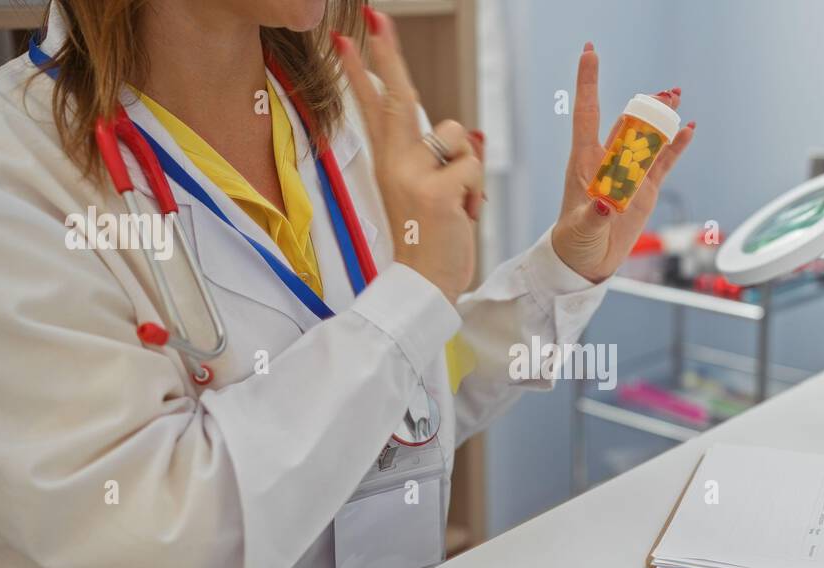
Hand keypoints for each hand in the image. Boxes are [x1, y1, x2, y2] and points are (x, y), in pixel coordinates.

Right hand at [336, 10, 483, 303]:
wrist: (424, 284)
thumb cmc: (430, 240)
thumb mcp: (427, 193)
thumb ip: (439, 161)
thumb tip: (463, 135)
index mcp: (389, 164)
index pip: (373, 108)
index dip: (360, 73)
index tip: (346, 39)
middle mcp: (394, 164)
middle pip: (396, 97)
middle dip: (387, 55)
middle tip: (375, 17)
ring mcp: (412, 175)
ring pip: (454, 134)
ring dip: (466, 165)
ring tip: (456, 199)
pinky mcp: (435, 191)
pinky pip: (472, 165)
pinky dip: (476, 190)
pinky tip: (462, 213)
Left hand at [551, 44, 695, 282]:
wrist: (586, 260)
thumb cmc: (575, 241)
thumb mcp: (582, 229)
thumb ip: (594, 215)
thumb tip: (606, 204)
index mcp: (585, 162)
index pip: (587, 113)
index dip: (588, 83)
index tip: (590, 52)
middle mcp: (608, 161)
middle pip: (627, 122)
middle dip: (645, 105)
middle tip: (665, 94)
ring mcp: (628, 173)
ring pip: (647, 137)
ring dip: (660, 118)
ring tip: (675, 97)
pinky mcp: (644, 188)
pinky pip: (663, 161)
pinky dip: (675, 146)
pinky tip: (688, 129)